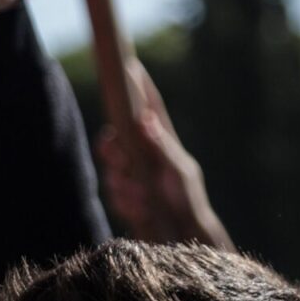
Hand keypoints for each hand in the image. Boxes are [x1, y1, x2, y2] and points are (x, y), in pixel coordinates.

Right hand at [95, 63, 230, 248]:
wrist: (186, 236)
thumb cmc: (189, 201)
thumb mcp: (180, 172)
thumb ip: (162, 147)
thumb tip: (144, 119)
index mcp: (161, 142)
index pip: (147, 107)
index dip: (138, 86)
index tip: (128, 64)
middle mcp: (143, 156)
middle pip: (115, 139)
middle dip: (110, 147)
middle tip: (114, 155)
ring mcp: (132, 178)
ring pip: (111, 170)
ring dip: (122, 183)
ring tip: (140, 196)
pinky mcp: (126, 200)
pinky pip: (114, 196)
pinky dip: (126, 203)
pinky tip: (141, 209)